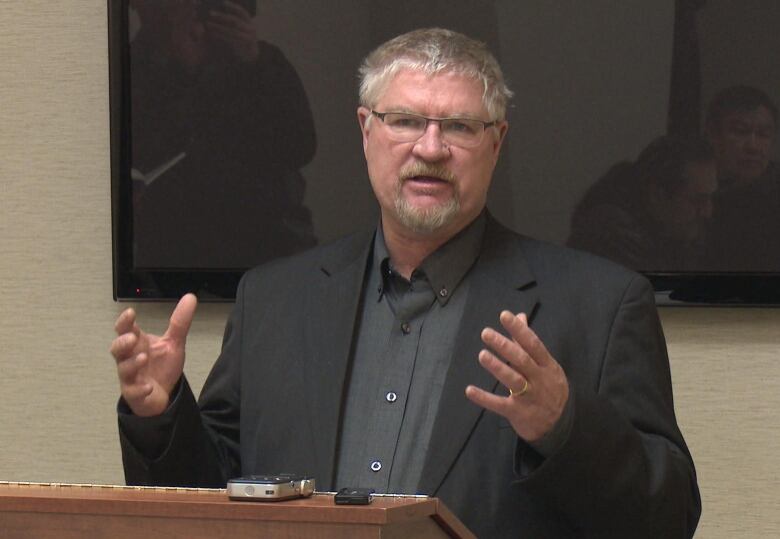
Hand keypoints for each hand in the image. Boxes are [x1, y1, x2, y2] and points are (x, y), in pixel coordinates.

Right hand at [110, 294, 197, 416]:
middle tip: (132, 337)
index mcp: (137, 343)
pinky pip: (133, 392)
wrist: (164, 394)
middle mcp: (130, 358)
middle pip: (117, 348)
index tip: (130, 313)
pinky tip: (148, 386)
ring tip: (143, 357)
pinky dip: (140, 389)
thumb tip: (190, 297)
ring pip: (123, 369)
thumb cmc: (162, 367)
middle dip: (122, 342)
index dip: (125, 321)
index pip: (125, 329)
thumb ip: (180, 322)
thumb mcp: (174, 342)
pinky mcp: (135, 394)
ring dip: (131, 363)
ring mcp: (131, 377)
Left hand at [206, 1, 258, 62]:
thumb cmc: (242, 37)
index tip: (223, 2)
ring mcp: (248, 39)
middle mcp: (251, 29)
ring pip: (231, 31)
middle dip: (222, 16)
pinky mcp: (243, 47)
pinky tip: (212, 32)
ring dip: (218, 27)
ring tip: (208, 23)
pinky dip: (220, 35)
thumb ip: (233, 20)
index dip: (233, 7)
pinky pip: (229, 40)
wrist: (250, 54)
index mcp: (250, 22)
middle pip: (235, 21)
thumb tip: (220, 9)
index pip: (242, 12)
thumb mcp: (242, 27)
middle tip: (210, 13)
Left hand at [465, 310, 568, 442]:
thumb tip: (520, 316)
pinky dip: (485, 398)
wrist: (560, 425)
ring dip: (497, 367)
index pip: (533, 344)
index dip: (519, 329)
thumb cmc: (549, 388)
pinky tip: (470, 390)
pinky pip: (500, 405)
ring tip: (482, 355)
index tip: (504, 315)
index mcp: (547, 365)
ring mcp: (530, 397)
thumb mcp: (546, 365)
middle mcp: (540, 380)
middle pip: (522, 361)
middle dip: (504, 346)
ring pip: (513, 381)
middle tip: (486, 333)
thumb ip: (528, 342)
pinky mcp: (518, 413)